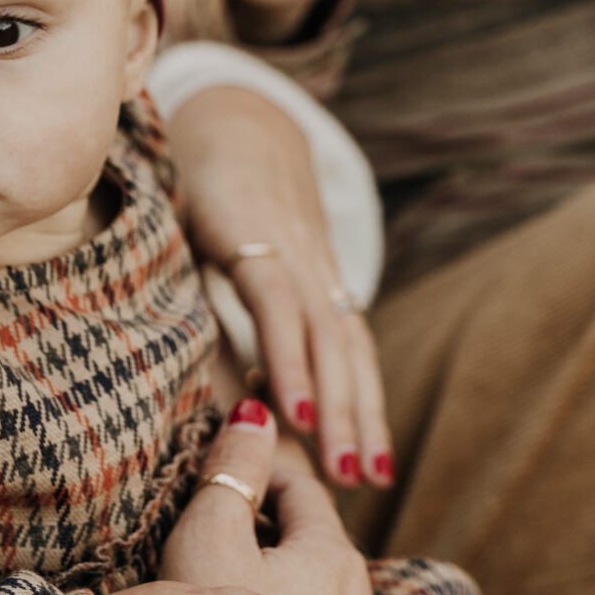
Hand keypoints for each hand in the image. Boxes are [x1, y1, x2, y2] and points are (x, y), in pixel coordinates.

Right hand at [159, 407, 387, 594]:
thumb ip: (234, 469)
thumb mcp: (208, 537)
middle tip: (230, 530)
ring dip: (290, 590)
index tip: (235, 469)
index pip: (303, 491)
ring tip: (244, 592)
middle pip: (317, 548)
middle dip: (278, 534)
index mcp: (333, 556)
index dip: (265, 472)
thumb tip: (258, 408)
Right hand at [171, 83, 393, 489]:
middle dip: (362, 420)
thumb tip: (230, 383)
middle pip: (349, 353)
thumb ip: (235, 312)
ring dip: (341, 410)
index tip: (374, 466)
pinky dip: (292, 363)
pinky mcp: (250, 237)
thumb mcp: (230, 256)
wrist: (220, 107)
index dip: (366, 403)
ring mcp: (287, 252)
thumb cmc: (219, 190)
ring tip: (345, 471)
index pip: (350, 348)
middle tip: (370, 486)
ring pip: (326, 341)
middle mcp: (311, 268)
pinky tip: (301, 412)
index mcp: (310, 273)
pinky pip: (279, 311)